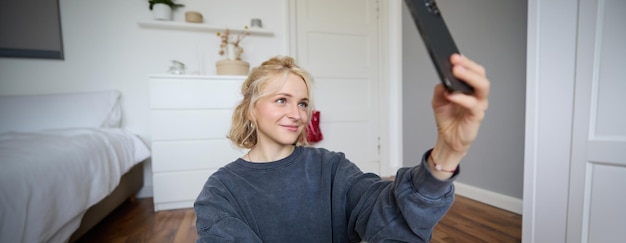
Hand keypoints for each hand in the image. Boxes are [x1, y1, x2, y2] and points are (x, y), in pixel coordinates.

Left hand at [430, 54, 489, 176]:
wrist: (448, 139)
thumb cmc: (447, 118)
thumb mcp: (438, 100)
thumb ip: (440, 89)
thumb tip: (443, 80)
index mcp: (468, 87)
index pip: (471, 69)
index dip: (464, 61)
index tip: (453, 55)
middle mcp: (476, 93)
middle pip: (480, 74)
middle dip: (468, 65)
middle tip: (455, 60)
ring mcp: (479, 103)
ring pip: (482, 86)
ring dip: (469, 77)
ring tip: (456, 72)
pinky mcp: (477, 115)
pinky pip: (473, 104)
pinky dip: (461, 98)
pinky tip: (451, 95)